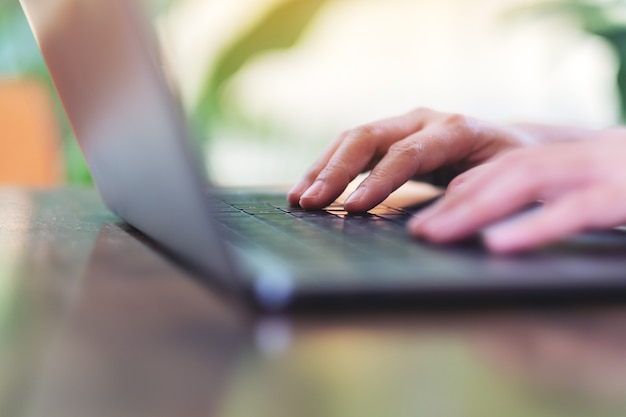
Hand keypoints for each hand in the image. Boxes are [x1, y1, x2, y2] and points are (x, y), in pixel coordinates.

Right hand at [288, 108, 535, 211]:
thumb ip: (473, 195)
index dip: (377, 180)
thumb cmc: (510, 168)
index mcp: (455, 129)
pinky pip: (352, 147)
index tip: (351, 208)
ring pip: (353, 138)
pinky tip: (308, 187)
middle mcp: (423, 119)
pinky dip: (328, 167)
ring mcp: (403, 124)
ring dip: (322, 167)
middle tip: (310, 202)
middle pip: (369, 137)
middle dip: (336, 171)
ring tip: (298, 197)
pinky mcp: (390, 136)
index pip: (407, 153)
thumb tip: (436, 222)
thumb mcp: (505, 181)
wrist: (510, 143)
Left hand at [409, 131, 625, 252]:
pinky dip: (533, 224)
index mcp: (580, 156)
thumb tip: (516, 221)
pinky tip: (496, 244)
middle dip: (456, 201)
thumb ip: (568, 196)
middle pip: (506, 171)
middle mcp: (586, 154)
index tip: (432, 216)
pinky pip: (577, 208)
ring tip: (434, 234)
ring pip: (527, 180)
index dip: (466, 190)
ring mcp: (608, 169)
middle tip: (418, 231)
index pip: (509, 168)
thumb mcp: (611, 187)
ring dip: (475, 208)